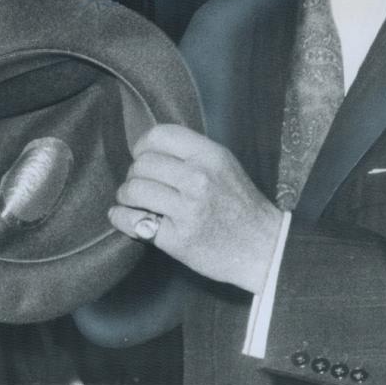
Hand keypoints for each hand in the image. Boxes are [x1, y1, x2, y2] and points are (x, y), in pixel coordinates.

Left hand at [108, 124, 282, 294]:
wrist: (264, 248)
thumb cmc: (240, 205)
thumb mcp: (224, 166)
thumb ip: (191, 154)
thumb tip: (147, 148)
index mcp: (210, 156)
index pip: (160, 135)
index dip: (143, 145)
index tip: (142, 156)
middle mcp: (198, 179)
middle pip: (141, 164)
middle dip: (134, 174)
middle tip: (140, 185)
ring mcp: (187, 209)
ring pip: (133, 190)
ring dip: (126, 196)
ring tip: (133, 202)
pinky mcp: (177, 238)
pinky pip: (132, 221)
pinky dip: (121, 218)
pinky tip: (125, 217)